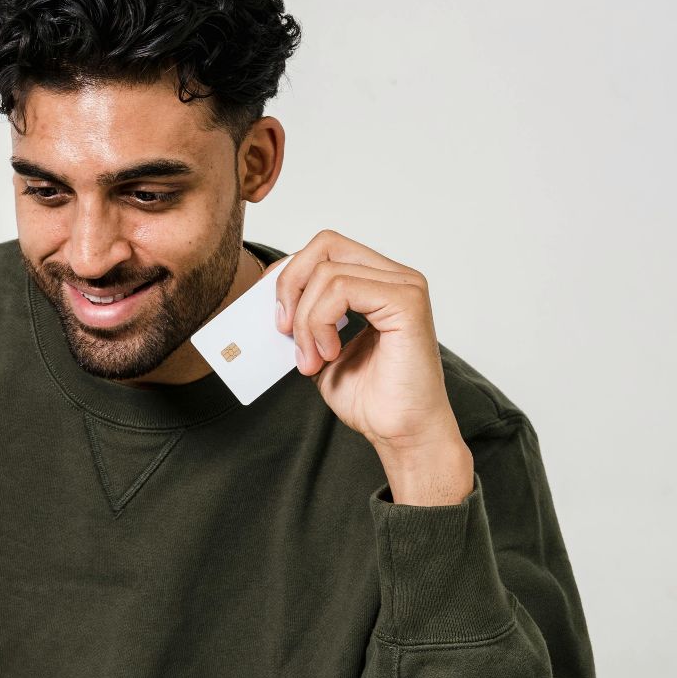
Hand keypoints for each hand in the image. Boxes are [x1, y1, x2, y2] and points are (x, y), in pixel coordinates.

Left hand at [273, 229, 472, 504]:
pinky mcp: (406, 301)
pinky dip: (321, 323)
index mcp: (377, 283)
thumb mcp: (319, 349)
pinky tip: (329, 354)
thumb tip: (270, 298)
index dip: (289, 275)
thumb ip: (303, 318)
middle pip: (325, 244)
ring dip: (305, 320)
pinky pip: (342, 289)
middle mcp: (395, 277)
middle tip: (284, 330)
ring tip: (312, 358)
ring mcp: (404, 286)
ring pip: (327, 272)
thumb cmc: (371, 397)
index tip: (276, 318)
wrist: (400, 432)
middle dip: (290, 285)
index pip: (324, 249)